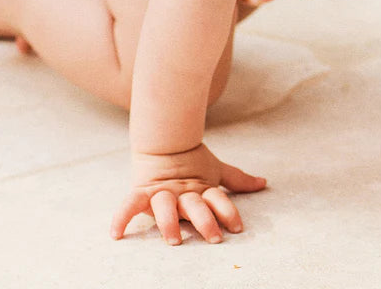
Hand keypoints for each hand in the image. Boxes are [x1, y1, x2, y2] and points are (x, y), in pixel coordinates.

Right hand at [111, 143, 266, 244]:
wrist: (163, 140)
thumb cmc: (192, 161)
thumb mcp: (214, 170)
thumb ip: (236, 179)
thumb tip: (263, 183)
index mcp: (200, 186)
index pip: (217, 198)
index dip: (228, 211)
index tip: (237, 228)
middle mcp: (182, 191)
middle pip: (194, 205)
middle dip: (204, 220)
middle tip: (213, 237)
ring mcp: (161, 192)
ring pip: (166, 206)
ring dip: (169, 222)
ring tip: (174, 239)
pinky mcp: (142, 192)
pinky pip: (129, 203)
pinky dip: (122, 216)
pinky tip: (116, 234)